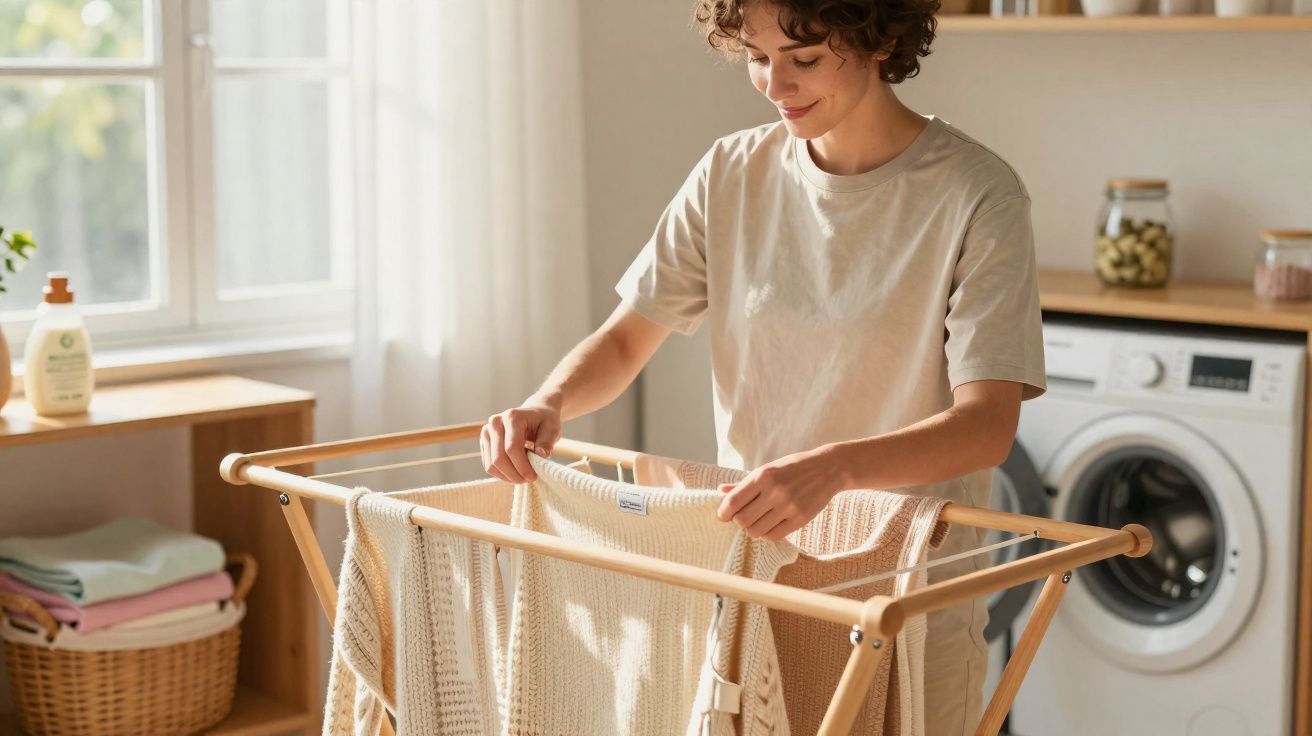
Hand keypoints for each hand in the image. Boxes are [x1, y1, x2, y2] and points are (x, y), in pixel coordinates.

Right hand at [480, 397, 561, 483]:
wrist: (535, 414)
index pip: (512, 448)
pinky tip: (515, 472)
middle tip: (528, 480)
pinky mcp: (484, 442)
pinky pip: (489, 465)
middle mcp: (495, 423)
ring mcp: (487, 432)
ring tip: (522, 477)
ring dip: (507, 476)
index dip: (522, 466)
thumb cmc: (544, 422)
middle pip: (498, 458)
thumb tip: (541, 454)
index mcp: (512, 417)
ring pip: (491, 464)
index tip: (532, 477)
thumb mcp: (552, 428)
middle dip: (514, 474)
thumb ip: (547, 441)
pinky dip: (502, 474)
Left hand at [716, 446, 845, 540]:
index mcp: (763, 476)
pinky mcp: (800, 518)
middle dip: (738, 521)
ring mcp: (788, 506)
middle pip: (742, 520)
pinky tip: (771, 524)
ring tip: (759, 520)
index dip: (723, 513)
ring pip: (756, 531)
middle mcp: (774, 491)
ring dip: (753, 528)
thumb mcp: (767, 469)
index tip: (723, 516)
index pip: (733, 502)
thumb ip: (743, 483)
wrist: (827, 468)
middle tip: (744, 516)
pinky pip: (774, 536)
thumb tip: (720, 490)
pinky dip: (768, 533)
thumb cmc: (793, 468)